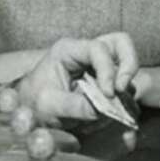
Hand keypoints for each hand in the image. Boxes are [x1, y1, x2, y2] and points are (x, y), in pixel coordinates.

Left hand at [15, 32, 137, 124]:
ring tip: (110, 109)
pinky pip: (122, 86)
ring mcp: (97, 66)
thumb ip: (75, 106)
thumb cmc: (34, 103)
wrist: (31, 111)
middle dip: (128, 65)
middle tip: (122, 90)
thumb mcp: (50, 106)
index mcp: (69, 50)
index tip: (109, 94)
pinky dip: (120, 102)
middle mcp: (85, 53)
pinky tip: (103, 117)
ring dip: (124, 88)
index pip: (98, 49)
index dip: (108, 70)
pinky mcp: (104, 81)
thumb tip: (103, 110)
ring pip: (125, 63)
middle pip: (121, 43)